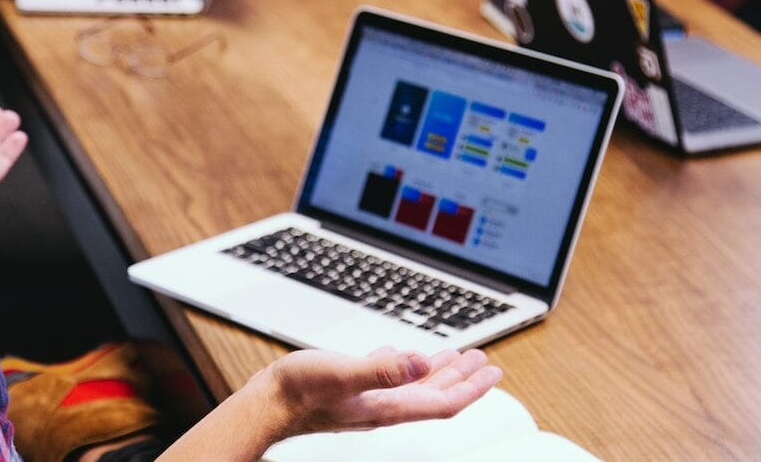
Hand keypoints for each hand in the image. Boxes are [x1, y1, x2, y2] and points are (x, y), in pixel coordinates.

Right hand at [262, 347, 502, 435]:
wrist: (267, 405)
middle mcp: (383, 405)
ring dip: (437, 370)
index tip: (493, 372)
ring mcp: (368, 399)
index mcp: (388, 405)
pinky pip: (387, 377)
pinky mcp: (351, 389)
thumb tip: (421, 361)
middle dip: (462, 376)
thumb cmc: (300, 393)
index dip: (472, 388)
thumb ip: (383, 369)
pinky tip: (400, 354)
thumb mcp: (344, 373)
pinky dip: (402, 365)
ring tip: (455, 356)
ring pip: (413, 386)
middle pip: (434, 393)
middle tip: (483, 359)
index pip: (443, 401)